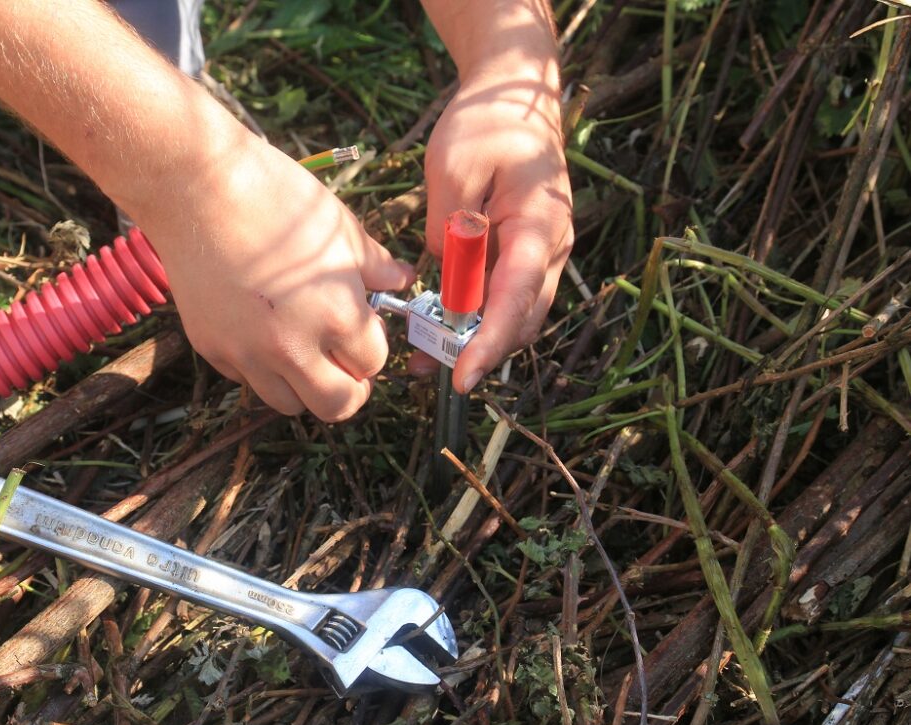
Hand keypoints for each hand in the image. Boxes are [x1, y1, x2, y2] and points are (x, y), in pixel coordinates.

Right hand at [140, 135, 414, 420]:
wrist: (197, 188)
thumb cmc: (275, 197)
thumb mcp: (340, 227)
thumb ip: (375, 264)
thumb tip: (401, 279)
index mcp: (337, 317)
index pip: (373, 363)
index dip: (372, 346)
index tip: (364, 328)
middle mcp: (292, 348)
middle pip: (337, 406)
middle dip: (350, 389)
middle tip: (345, 362)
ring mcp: (247, 353)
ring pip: (288, 404)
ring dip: (304, 385)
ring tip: (303, 349)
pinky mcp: (212, 348)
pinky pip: (247, 380)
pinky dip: (262, 368)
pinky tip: (262, 330)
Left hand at [415, 67, 572, 391]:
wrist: (514, 98)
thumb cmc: (486, 125)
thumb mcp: (452, 168)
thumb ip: (448, 228)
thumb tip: (446, 280)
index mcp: (538, 224)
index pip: (516, 296)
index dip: (489, 341)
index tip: (463, 376)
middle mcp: (550, 248)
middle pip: (520, 319)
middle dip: (478, 352)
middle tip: (428, 372)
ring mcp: (540, 255)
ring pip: (512, 316)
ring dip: (473, 340)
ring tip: (422, 360)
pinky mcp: (522, 257)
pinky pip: (500, 299)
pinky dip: (472, 319)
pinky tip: (433, 329)